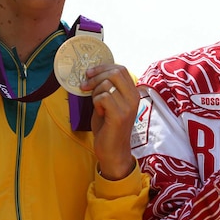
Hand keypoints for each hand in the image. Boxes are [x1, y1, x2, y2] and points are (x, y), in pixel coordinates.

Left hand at [82, 64, 137, 179]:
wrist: (113, 151)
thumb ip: (107, 89)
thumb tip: (93, 74)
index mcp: (133, 93)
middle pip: (115, 73)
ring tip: (96, 105)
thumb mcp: (109, 104)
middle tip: (85, 85)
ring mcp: (128, 106)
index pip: (121, 69)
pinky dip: (96, 103)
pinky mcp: (119, 115)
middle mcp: (134, 97)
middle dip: (96, 76)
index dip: (103, 68)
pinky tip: (99, 112)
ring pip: (106, 85)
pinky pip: (103, 97)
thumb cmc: (108, 127)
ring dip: (95, 92)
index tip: (89, 73)